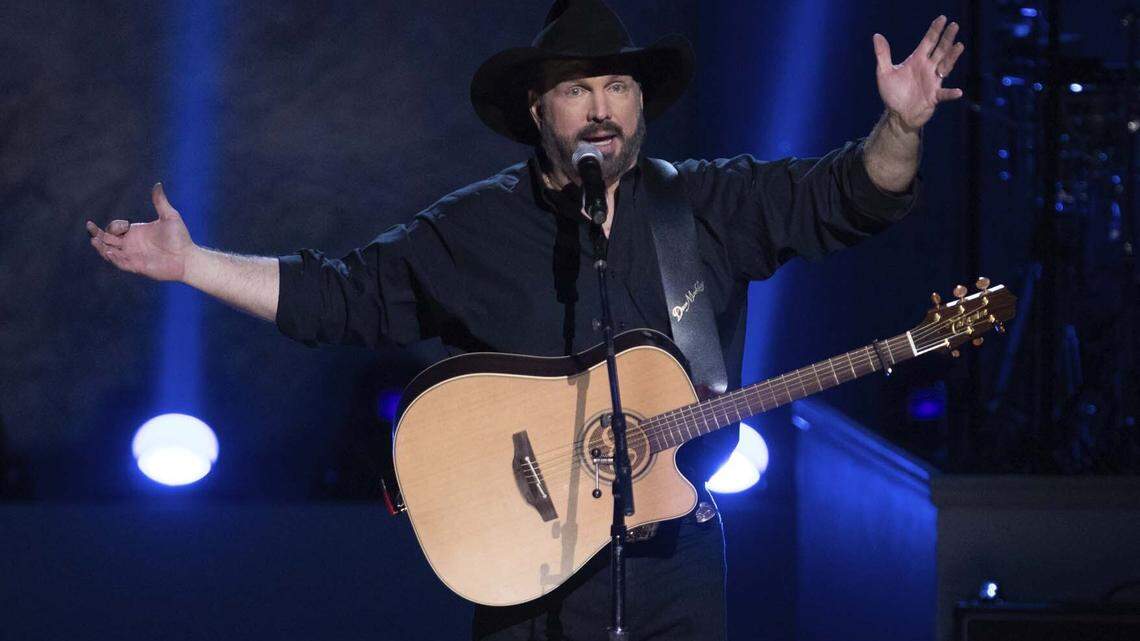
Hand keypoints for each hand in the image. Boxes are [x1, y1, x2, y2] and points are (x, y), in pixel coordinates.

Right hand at [86, 183, 195, 281]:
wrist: (187, 256)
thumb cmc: (180, 237)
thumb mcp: (169, 216)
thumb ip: (160, 202)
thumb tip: (158, 184)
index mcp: (135, 233)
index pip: (115, 230)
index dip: (113, 226)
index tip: (122, 225)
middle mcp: (131, 245)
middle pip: (107, 240)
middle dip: (97, 235)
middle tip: (89, 227)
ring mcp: (133, 256)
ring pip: (110, 252)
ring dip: (101, 247)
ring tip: (94, 241)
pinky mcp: (137, 267)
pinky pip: (121, 263)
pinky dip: (114, 259)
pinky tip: (109, 252)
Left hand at [873, 16, 964, 130]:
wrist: (897, 114)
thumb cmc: (893, 93)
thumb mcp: (884, 73)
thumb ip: (882, 54)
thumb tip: (877, 35)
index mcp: (917, 60)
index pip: (928, 42)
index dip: (935, 30)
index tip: (942, 18)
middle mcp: (928, 68)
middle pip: (940, 50)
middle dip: (947, 38)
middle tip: (954, 25)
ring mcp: (933, 82)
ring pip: (946, 66)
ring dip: (952, 57)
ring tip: (959, 46)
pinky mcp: (934, 97)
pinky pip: (944, 94)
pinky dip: (950, 93)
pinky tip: (957, 92)